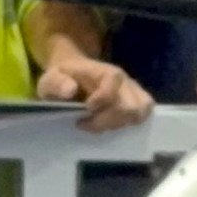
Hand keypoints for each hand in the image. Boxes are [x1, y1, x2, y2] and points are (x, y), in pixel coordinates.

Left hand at [34, 37, 152, 131]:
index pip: (113, 82)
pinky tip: (111, 124)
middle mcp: (124, 81)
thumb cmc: (63, 79)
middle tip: (87, 122)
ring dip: (118, 124)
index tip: (84, 110)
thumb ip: (57, 83)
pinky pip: (145, 114)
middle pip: (129, 106)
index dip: (101, 100)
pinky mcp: (138, 101)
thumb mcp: (51, 78)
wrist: (73, 74)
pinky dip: (130, 123)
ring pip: (140, 112)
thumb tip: (70, 91)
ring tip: (100, 124)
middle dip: (107, 120)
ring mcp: (134, 91)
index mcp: (104, 71)